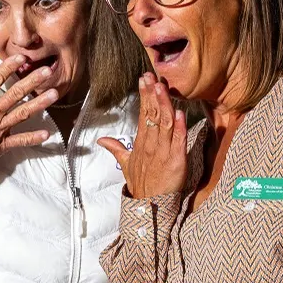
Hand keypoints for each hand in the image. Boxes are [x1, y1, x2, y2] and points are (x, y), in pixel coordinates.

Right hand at [0, 58, 57, 188]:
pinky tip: (48, 133)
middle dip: (33, 81)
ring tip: (55, 93)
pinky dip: (34, 138)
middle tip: (48, 70)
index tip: (20, 58)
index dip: (8, 68)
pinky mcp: (2, 145)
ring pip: (23, 113)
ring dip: (40, 103)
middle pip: (15, 94)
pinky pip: (21, 141)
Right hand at [97, 72, 186, 198]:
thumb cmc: (141, 185)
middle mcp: (150, 145)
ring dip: (164, 105)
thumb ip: (117, 149)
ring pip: (164, 124)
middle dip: (151, 94)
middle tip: (151, 76)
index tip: (144, 79)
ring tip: (162, 87)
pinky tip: (180, 113)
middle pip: (151, 115)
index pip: (142, 114)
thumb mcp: (126, 165)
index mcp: (140, 143)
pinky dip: (180, 127)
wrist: (149, 206)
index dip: (144, 96)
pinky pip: (178, 141)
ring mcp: (163, 152)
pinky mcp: (176, 161)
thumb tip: (102, 140)